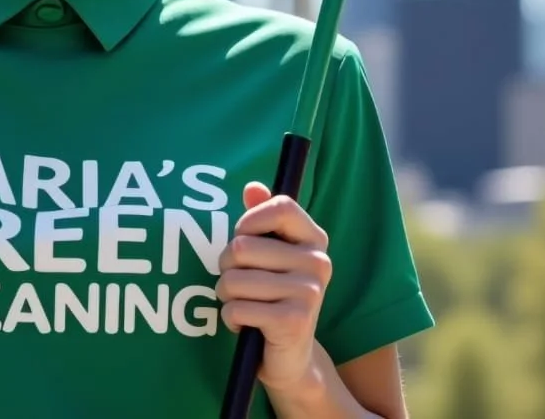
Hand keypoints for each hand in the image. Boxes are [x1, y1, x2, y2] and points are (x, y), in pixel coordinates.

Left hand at [216, 181, 332, 393]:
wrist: (290, 356)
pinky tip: (247, 324)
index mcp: (314, 239)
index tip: (243, 238)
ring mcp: (309, 292)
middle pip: (242, 247)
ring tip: (244, 304)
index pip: (280, 206)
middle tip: (239, 282)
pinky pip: (237, 309)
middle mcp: (317, 262)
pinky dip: (231, 318)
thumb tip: (252, 187)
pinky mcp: (293, 321)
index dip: (249, 221)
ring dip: (227, 296)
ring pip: (233, 280)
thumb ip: (261, 218)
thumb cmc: (273, 296)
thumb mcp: (269, 255)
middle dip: (226, 267)